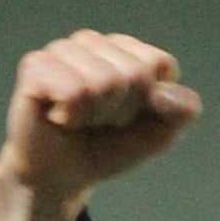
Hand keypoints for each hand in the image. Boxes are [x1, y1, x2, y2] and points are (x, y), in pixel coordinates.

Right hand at [0, 29, 202, 220]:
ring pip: (104, 81)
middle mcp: (94, 42)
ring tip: (80, 119)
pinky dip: (73, 116)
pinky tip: (61, 118)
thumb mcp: (160, 134)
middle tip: (100, 122)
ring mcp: (63, 50)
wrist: (62, 177)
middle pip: (135, 73)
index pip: (161, 64)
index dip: (152, 103)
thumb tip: (163, 93)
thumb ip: (183, 110)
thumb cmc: (109, 148)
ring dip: (96, 115)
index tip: (130, 117)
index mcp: (127, 50)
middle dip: (122, 111)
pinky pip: (74, 90)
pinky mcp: (36, 65)